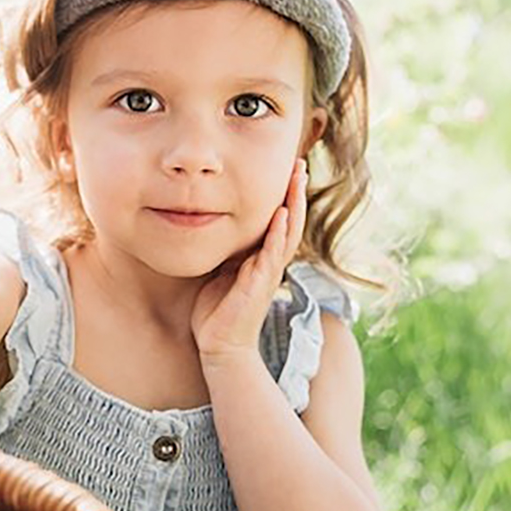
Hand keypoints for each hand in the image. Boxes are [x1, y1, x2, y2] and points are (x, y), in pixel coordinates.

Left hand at [191, 157, 307, 364]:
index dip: (284, 195)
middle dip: (295, 191)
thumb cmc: (216, 309)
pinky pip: (273, 255)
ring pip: (288, 233)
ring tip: (298, 178)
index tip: (286, 168)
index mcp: (261, 257)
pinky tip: (281, 215)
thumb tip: (210, 221)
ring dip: (294, 205)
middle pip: (290, 220)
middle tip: (300, 163)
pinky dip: (278, 234)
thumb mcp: (218, 269)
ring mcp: (268, 273)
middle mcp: (270, 262)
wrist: (219, 346)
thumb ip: (224, 248)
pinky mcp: (261, 286)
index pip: (279, 219)